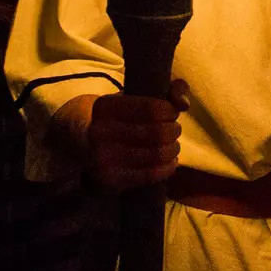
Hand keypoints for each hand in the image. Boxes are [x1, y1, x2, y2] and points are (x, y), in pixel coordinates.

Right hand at [65, 83, 187, 191]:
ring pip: (156, 154)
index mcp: (105, 106)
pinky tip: (169, 162)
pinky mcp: (109, 180)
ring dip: (173, 149)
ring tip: (173, 146)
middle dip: (174, 131)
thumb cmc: (123, 117)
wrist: (87, 146)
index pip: (152, 109)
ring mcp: (102, 158)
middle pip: (157, 133)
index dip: (170, 111)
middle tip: (174, 130)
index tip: (172, 113)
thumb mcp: (139, 96)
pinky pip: (150, 174)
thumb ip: (169, 89)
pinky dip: (168, 167)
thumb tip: (183, 104)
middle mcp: (98, 132)